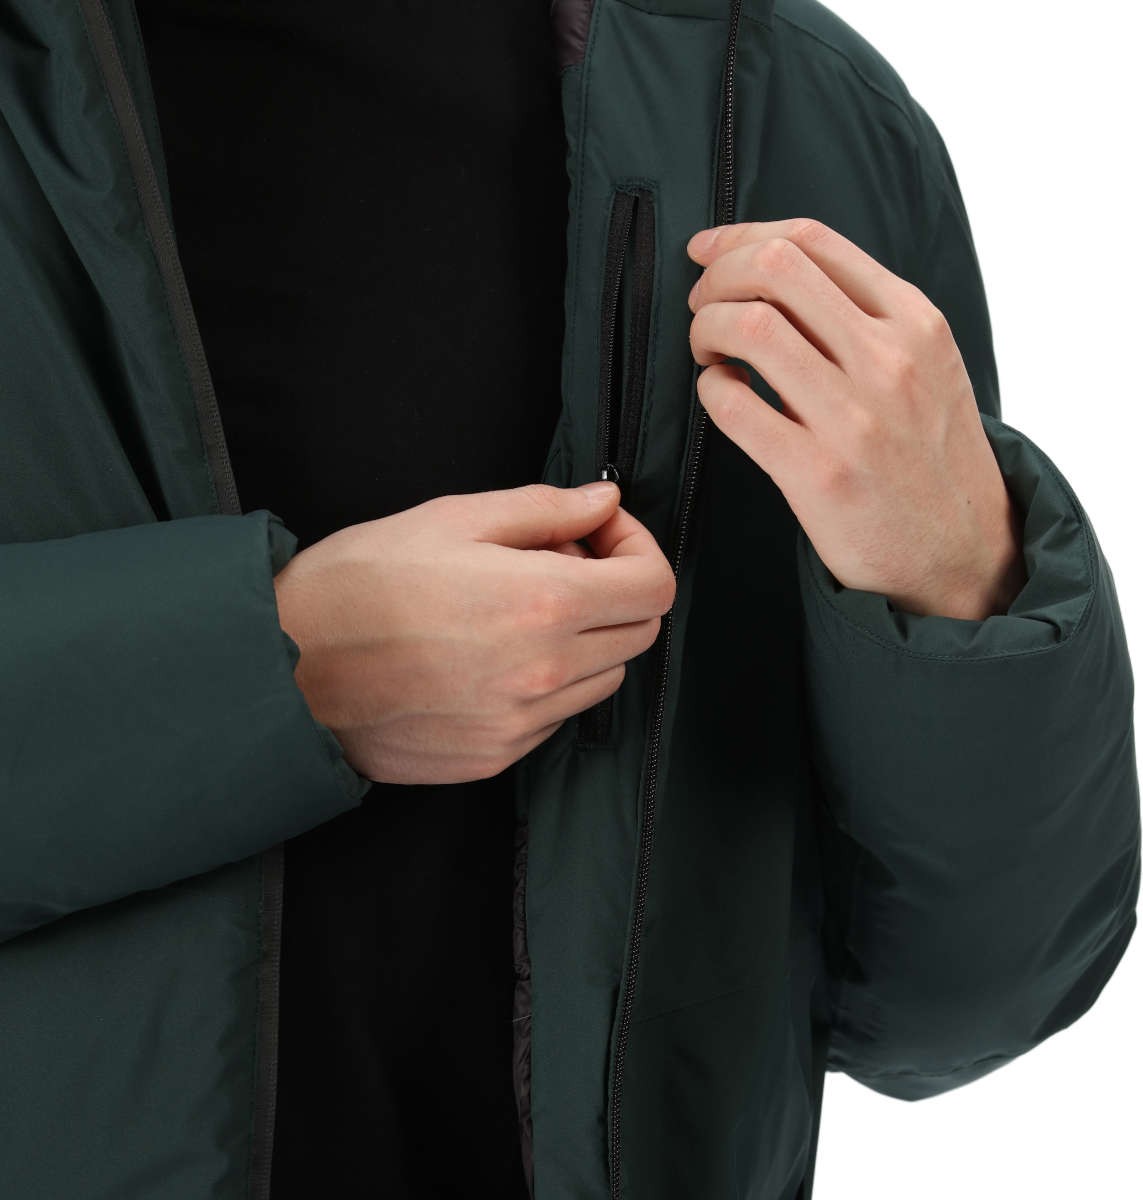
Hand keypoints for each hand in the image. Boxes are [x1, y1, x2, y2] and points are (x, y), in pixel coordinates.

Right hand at [271, 481, 674, 784]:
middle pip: (640, 633)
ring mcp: (522, 722)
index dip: (638, 548)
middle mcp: (545, 672)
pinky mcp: (496, 756)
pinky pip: (557, 715)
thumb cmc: (358, 582)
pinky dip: (549, 680)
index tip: (600, 533)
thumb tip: (605, 502)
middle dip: (617, 589)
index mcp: (543, 603)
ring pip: (605, 678)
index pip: (655, 585)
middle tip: (561, 561)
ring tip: (523, 609)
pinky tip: (495, 653)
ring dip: (587, 638)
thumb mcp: (452, 519)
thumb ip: (545, 509)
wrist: (283, 668)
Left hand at [685, 218, 1026, 619]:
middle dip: (716, 276)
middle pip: (773, 268)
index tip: (709, 249)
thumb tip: (771, 271)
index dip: (742, 234)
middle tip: (701, 305)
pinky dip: (709, 389)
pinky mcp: (817, 474)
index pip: (812, 240)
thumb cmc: (929, 457)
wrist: (961, 554)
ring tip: (708, 353)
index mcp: (915, 321)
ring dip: (705, 329)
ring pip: (747, 326)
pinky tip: (721, 397)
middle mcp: (889, 359)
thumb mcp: (927, 365)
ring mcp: (854, 417)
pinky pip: (731, 404)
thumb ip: (866, 316)